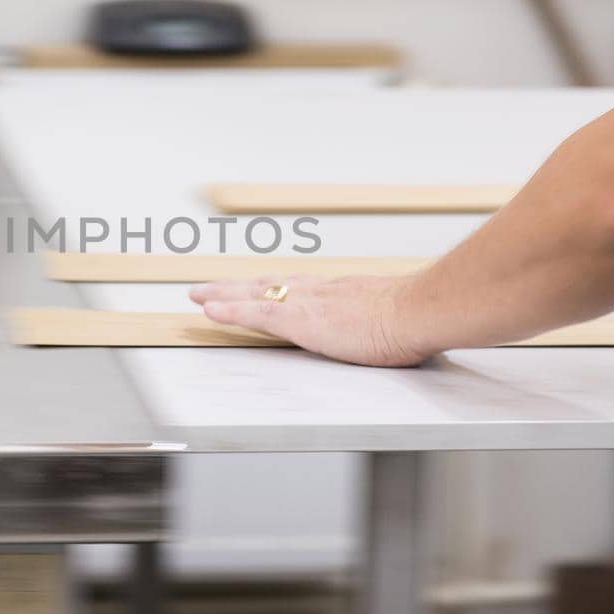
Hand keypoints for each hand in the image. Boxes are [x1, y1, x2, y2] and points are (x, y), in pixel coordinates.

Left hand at [188, 275, 428, 367]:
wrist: (417, 310)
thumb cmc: (416, 317)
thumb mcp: (392, 314)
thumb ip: (380, 318)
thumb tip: (390, 327)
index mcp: (337, 293)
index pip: (293, 287)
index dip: (267, 287)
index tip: (250, 286)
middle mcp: (316, 292)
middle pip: (265, 285)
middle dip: (233, 288)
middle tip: (206, 289)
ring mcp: (306, 304)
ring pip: (253, 295)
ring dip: (222, 296)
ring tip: (196, 296)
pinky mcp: (301, 320)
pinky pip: (256, 314)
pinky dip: (230, 312)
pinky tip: (209, 311)